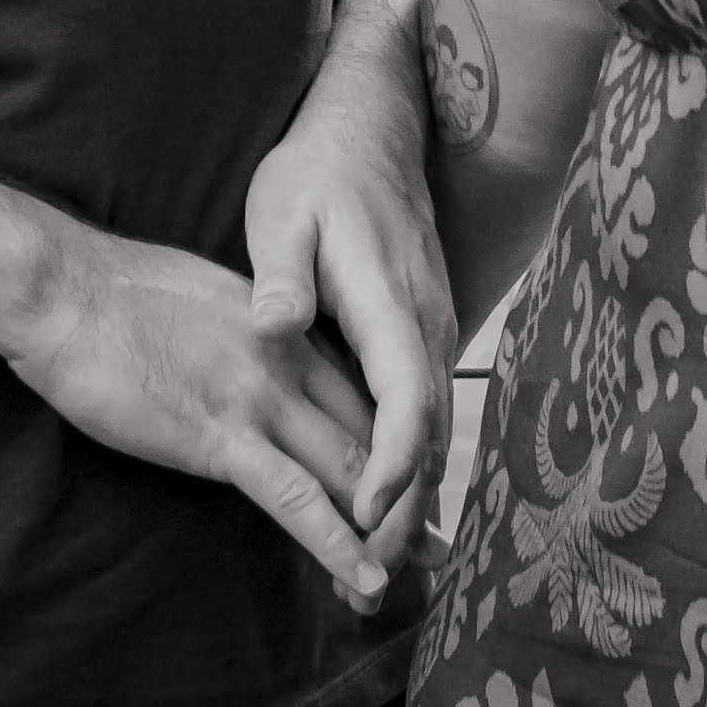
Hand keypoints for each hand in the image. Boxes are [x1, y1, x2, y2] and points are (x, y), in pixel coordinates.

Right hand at [2, 225, 409, 611]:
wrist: (63, 289)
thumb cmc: (112, 294)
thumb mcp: (201, 298)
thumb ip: (243, 331)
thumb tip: (251, 354)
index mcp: (282, 330)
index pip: (358, 393)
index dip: (392, 442)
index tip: (413, 480)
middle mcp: (286, 365)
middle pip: (369, 436)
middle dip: (407, 494)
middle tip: (440, 542)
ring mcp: (258, 401)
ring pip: (347, 473)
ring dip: (387, 530)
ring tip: (418, 574)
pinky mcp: (220, 438)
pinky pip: (295, 499)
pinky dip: (336, 542)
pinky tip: (364, 576)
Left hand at [244, 34, 458, 538]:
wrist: (373, 127)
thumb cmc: (319, 173)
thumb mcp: (284, 211)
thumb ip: (282, 272)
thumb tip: (273, 325)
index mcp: (389, 304)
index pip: (405, 401)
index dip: (390, 467)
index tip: (361, 518)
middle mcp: (426, 325)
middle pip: (428, 436)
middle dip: (404, 512)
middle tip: (368, 579)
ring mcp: (432, 330)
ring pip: (433, 430)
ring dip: (410, 499)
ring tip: (378, 567)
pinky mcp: (422, 335)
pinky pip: (424, 413)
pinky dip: (411, 466)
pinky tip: (389, 506)